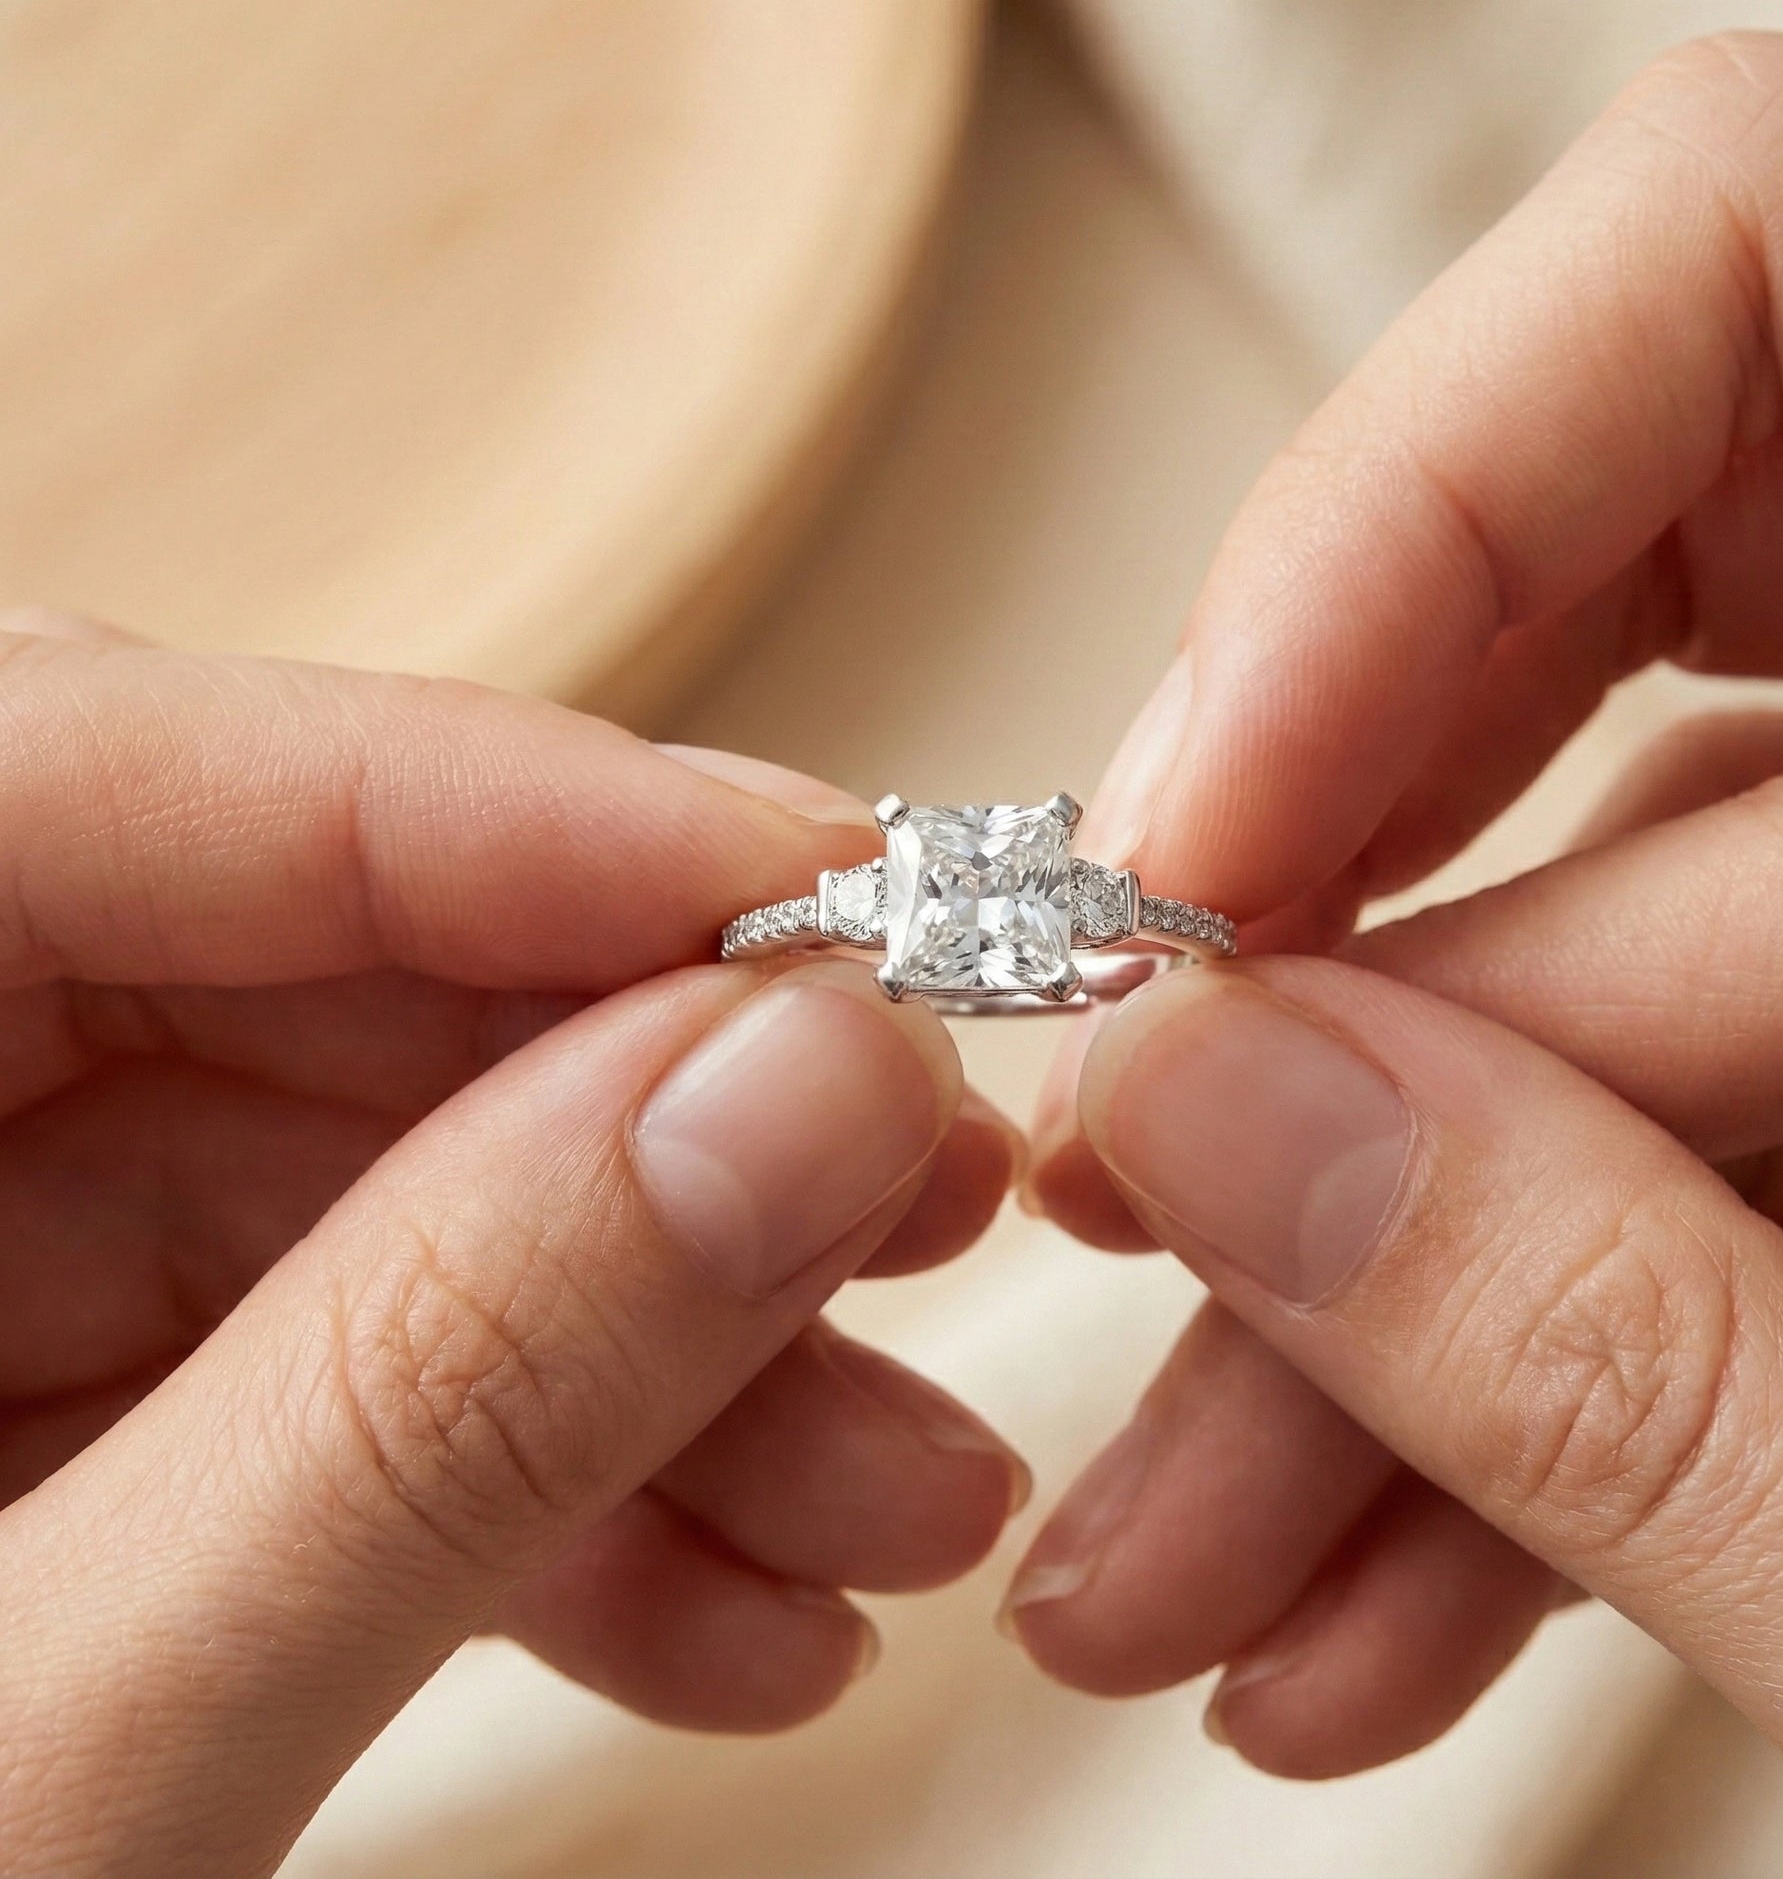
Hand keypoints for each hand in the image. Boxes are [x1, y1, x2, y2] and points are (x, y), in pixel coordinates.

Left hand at [0, 620, 1024, 1877]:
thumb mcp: (34, 1791)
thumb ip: (424, 1404)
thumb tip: (801, 1097)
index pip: (108, 777)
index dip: (515, 813)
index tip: (840, 889)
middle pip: (278, 975)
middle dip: (641, 1111)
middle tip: (919, 1197)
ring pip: (346, 1191)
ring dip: (651, 1343)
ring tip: (893, 1496)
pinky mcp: (11, 1431)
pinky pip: (314, 1372)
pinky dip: (538, 1488)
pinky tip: (734, 1610)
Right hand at [1009, 34, 1782, 1872]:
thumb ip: (1647, 1370)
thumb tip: (1215, 1120)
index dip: (1412, 515)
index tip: (1180, 843)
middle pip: (1670, 596)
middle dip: (1340, 912)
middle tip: (1120, 1149)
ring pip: (1664, 962)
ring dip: (1381, 1273)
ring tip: (1189, 1544)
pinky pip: (1749, 1171)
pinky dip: (1530, 1386)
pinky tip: (1365, 1586)